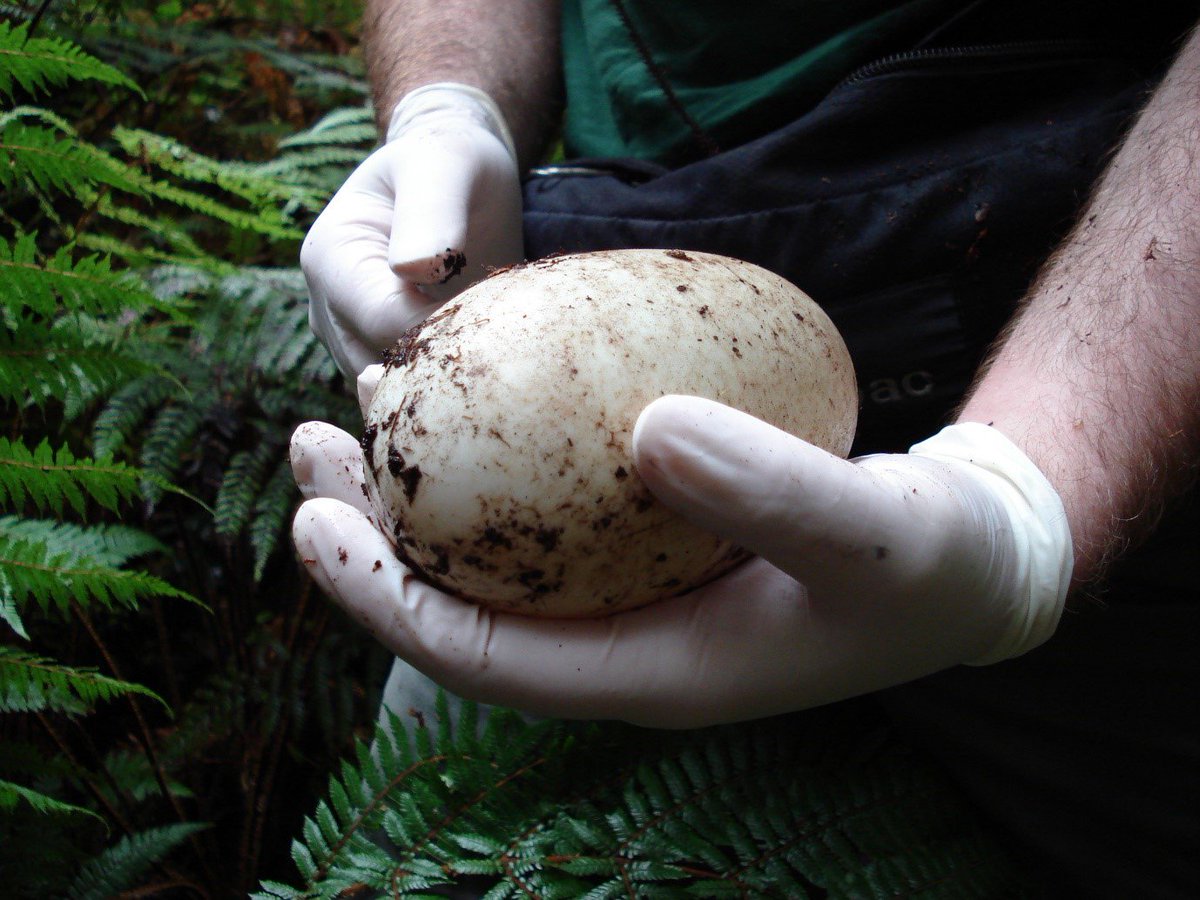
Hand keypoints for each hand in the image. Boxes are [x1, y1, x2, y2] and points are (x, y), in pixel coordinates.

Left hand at [290, 396, 1070, 728]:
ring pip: (501, 559)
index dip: (389, 598)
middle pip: (467, 606)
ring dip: (427, 496)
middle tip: (315, 446)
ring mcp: (639, 600)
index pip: (485, 658)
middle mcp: (628, 645)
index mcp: (656, 676)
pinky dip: (502, 465)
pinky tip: (488, 400)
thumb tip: (648, 429)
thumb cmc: (932, 566)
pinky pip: (554, 515)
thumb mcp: (878, 532)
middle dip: (377, 541)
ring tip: (371, 413)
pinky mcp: (658, 552)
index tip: (319, 520)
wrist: (970, 564)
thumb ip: (780, 493)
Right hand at [300, 83, 523, 378]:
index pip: (384, 321)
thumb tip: (415, 269)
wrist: (457, 180)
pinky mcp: (389, 362)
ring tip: (498, 347)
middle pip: (384, 370)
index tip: (496, 310)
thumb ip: (431, 210)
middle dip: (447, 362)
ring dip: (450, 381)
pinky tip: (489, 360)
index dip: (444, 324)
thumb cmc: (450, 162)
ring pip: (399, 395)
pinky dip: (452, 387)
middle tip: (507, 338)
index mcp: (331, 261)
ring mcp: (356, 343)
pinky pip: (414, 396)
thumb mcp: (444, 165)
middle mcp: (331, 312)